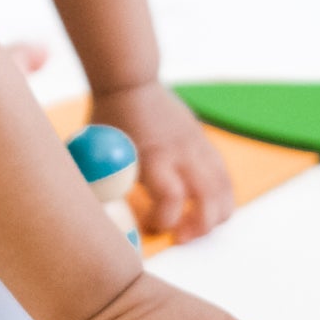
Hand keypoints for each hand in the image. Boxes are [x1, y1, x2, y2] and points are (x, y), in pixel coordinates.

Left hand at [92, 80, 233, 240]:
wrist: (130, 81)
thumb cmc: (109, 116)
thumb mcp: (96, 150)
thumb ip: (100, 182)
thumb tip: (95, 216)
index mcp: (152, 155)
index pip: (171, 198)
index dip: (163, 220)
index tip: (149, 226)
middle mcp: (180, 152)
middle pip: (208, 198)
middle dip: (200, 226)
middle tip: (181, 237)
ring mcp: (196, 146)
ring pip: (223, 188)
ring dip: (216, 214)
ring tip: (198, 227)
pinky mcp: (203, 142)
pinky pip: (223, 174)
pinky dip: (220, 195)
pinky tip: (206, 206)